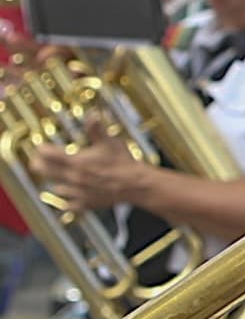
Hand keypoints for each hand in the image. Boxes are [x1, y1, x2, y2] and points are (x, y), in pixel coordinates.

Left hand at [33, 117, 150, 210]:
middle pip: (44, 172)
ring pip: (56, 188)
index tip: (41, 147)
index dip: (42, 149)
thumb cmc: (122, 162)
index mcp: (76, 162)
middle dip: (39, 165)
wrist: (134, 184)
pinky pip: (68, 204)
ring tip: (58, 176)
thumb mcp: (109, 141)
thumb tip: (91, 114)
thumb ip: (96, 128)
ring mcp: (76, 192)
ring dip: (55, 181)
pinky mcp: (84, 203)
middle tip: (37, 161)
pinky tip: (71, 194)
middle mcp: (72, 178)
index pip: (48, 155)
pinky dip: (68, 199)